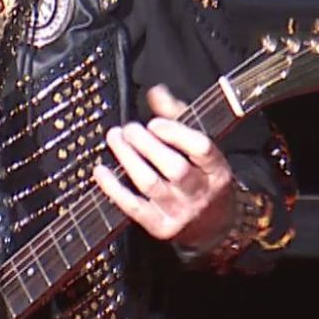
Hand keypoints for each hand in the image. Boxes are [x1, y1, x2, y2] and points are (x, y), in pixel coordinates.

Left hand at [92, 85, 234, 247]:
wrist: (216, 227)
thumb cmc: (204, 179)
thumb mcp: (201, 148)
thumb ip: (178, 117)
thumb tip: (156, 92)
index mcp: (216, 170)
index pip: (201, 149)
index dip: (175, 133)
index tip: (154, 122)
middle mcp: (200, 192)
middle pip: (174, 167)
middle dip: (146, 144)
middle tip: (129, 129)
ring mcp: (180, 212)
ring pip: (150, 183)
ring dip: (128, 158)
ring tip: (115, 138)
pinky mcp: (160, 226)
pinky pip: (133, 207)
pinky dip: (113, 188)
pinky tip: (101, 171)